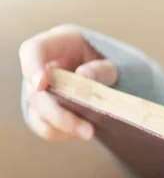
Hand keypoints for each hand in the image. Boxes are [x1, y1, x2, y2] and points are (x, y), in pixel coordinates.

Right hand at [19, 25, 118, 140]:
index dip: (33, 67)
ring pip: (38, 112)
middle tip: (88, 131)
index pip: (33, 51)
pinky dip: (61, 132)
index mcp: (58, 45)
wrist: (115, 82)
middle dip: (58, 114)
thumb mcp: (115, 63)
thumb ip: (103, 68)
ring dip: (62, 126)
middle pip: (35, 91)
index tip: (43, 84)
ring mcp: (41, 90)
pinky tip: (82, 131)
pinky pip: (44, 126)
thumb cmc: (113, 67)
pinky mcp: (45, 110)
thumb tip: (83, 76)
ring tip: (90, 132)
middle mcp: (43, 67)